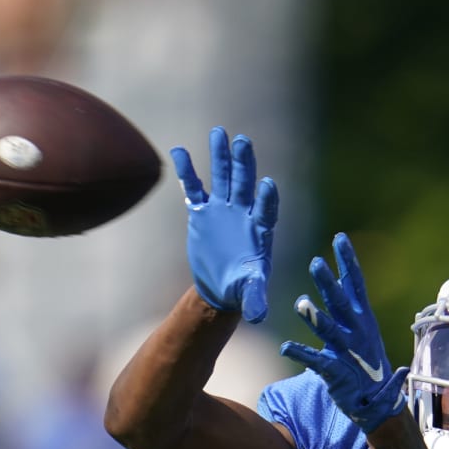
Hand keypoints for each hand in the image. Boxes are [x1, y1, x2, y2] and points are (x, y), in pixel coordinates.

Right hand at [170, 127, 278, 322]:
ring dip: (220, 157)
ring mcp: (222, 210)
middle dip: (243, 164)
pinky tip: (180, 151)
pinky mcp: (202, 213)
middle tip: (242, 141)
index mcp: (260, 231)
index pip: (266, 211)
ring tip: (218, 133)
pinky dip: (188, 171)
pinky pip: (194, 188)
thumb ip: (255, 299)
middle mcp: (243, 214)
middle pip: (245, 184)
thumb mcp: (249, 294)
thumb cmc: (241, 289)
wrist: (222, 288)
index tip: (268, 185)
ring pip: (222, 178)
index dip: (267, 199)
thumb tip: (259, 316)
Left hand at [281, 233, 408, 431]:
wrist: (378, 402)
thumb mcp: (359, 330)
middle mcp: (357, 332)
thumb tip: (333, 281)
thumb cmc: (364, 362)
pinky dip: (301, 353)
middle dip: (329, 284)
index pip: (355, 284)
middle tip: (316, 263)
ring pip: (331, 331)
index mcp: (363, 318)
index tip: (339, 238)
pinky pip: (316, 361)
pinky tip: (285, 347)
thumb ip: (344, 308)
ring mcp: (348, 352)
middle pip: (341, 303)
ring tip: (300, 303)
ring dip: (316, 318)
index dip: (348, 262)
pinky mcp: (337, 373)